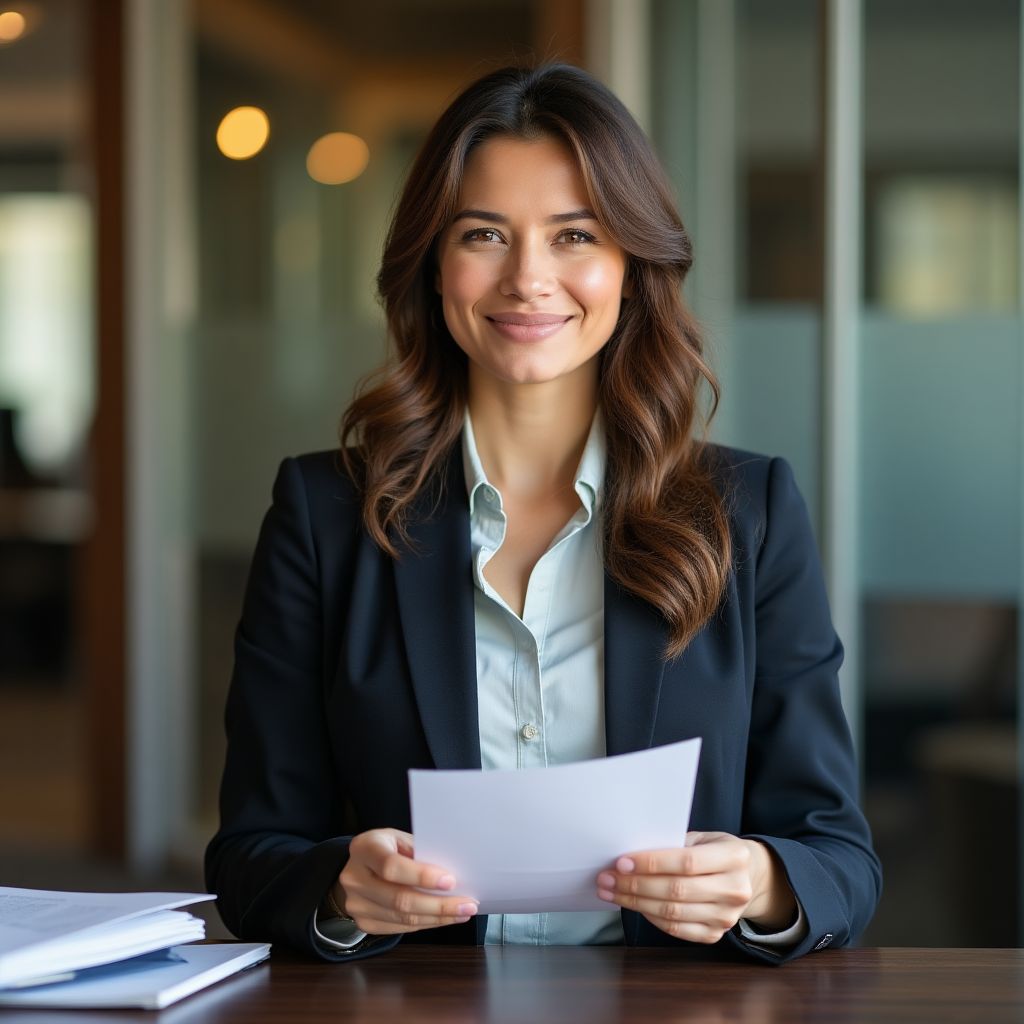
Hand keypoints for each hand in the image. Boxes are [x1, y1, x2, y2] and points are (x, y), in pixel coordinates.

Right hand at [335, 828, 477, 935]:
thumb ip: (419, 851)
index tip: (450, 881)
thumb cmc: (386, 848)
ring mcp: (356, 905)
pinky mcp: (364, 923)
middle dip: (439, 904)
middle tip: (468, 904)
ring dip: (437, 917)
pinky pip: (400, 929)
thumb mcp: (399, 838)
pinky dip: (426, 924)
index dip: (422, 876)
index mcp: (364, 848)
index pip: (391, 866)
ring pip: (402, 919)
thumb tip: (454, 870)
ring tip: (462, 912)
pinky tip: (444, 918)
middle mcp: (354, 878)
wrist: (357, 868)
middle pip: (399, 899)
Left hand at [595, 831, 795, 943]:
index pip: (687, 862)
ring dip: (635, 902)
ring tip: (611, 891)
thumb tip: (630, 855)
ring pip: (672, 913)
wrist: (746, 875)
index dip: (651, 863)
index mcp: (734, 857)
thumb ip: (673, 844)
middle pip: (676, 890)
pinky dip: (650, 917)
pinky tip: (633, 905)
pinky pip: (675, 929)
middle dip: (635, 885)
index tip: (621, 862)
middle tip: (607, 878)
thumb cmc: (714, 850)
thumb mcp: (702, 837)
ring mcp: (727, 917)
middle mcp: (736, 889)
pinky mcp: (715, 934)